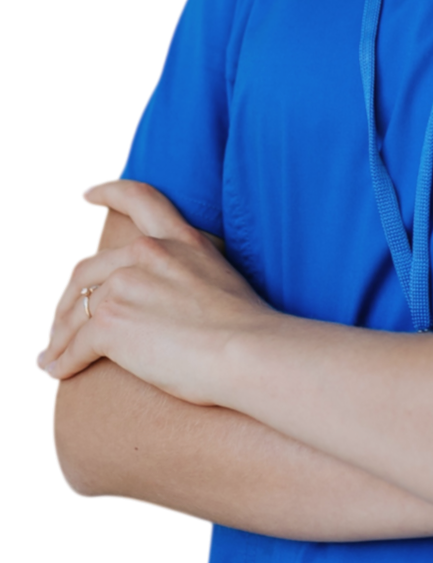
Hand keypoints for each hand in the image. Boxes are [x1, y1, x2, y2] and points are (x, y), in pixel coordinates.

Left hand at [34, 179, 276, 405]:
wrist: (249, 351)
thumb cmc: (247, 329)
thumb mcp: (220, 278)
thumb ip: (188, 274)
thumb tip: (166, 303)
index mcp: (179, 240)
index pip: (140, 200)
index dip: (109, 192)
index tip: (88, 193)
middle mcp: (146, 254)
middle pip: (86, 270)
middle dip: (67, 299)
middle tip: (61, 322)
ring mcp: (125, 285)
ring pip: (76, 311)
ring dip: (60, 336)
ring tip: (53, 354)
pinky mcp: (110, 323)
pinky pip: (74, 345)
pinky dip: (61, 361)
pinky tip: (58, 371)